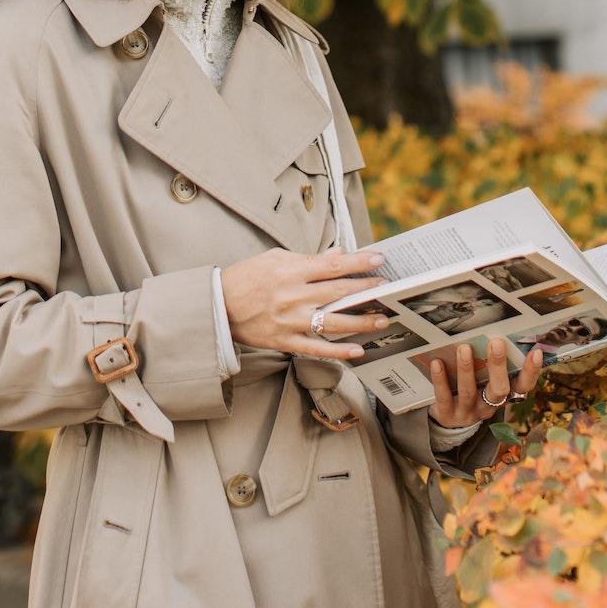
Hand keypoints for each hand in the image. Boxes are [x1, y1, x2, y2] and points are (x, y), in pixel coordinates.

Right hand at [220, 247, 389, 358]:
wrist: (218, 305)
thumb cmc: (246, 277)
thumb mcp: (274, 258)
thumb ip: (308, 258)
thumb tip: (337, 255)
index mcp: (290, 271)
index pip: (332, 265)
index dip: (358, 262)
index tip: (379, 260)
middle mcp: (293, 296)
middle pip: (338, 293)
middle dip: (366, 290)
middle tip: (388, 288)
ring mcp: (290, 321)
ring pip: (333, 323)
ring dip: (360, 321)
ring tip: (381, 319)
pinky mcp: (285, 341)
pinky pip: (316, 348)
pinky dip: (338, 352)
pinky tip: (358, 351)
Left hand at [428, 337, 543, 427]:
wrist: (448, 421)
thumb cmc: (471, 390)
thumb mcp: (484, 380)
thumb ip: (489, 363)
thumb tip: (492, 329)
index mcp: (503, 395)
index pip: (523, 386)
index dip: (531, 372)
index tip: (536, 351)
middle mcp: (489, 406)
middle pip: (499, 390)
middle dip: (498, 366)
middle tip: (496, 342)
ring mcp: (469, 412)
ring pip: (469, 392)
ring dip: (467, 369)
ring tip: (464, 348)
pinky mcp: (448, 415)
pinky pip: (444, 396)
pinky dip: (441, 379)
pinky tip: (438, 362)